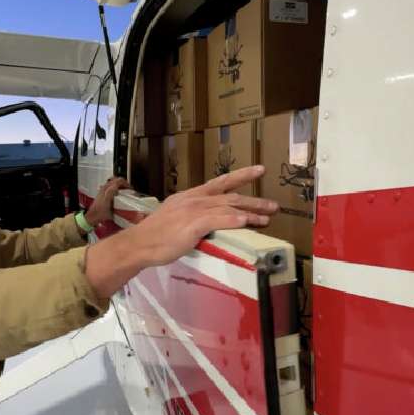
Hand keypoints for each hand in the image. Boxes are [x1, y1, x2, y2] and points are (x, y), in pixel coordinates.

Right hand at [83, 165, 278, 297]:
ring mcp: (194, 210)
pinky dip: (235, 219)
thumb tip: (210, 222)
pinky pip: (219, 220)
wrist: (139, 243)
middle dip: (254, 200)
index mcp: (191, 196)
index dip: (241, 176)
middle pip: (231, 196)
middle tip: (273, 205)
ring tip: (268, 216)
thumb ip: (194, 217)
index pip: (220, 182)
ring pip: (229, 207)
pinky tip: (247, 221)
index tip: (259, 170)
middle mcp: (195, 199)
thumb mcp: (177, 219)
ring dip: (251, 212)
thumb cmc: (156, 236)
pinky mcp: (193, 224)